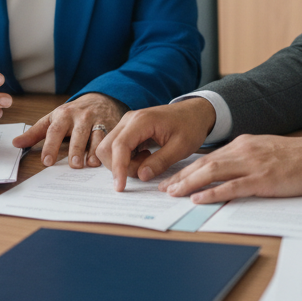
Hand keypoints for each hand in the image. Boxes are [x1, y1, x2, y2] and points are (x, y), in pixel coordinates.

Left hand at [13, 92, 125, 168]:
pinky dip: (108, 149)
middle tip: (73, 165)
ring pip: (96, 136)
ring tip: (90, 164)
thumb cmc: (73, 113)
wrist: (100, 99)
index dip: (51, 146)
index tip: (47, 161)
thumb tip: (15, 143)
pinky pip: (109, 138)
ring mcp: (97, 120)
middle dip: (75, 149)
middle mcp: (80, 117)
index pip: (55, 130)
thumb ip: (35, 132)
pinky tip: (105, 160)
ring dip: (93, 150)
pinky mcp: (111, 126)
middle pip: (77, 134)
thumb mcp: (53, 119)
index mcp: (63, 115)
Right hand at [97, 98, 215, 191]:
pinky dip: (126, 159)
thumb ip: (161, 162)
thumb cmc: (190, 126)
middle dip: (119, 166)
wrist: (195, 113)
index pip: (119, 146)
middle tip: (144, 170)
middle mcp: (129, 119)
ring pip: (109, 149)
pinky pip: (116, 148)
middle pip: (107, 148)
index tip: (120, 187)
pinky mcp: (128, 130)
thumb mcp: (181, 147)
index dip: (118, 168)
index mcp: (142, 121)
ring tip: (147, 161)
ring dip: (123, 163)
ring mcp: (127, 124)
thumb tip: (141, 175)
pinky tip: (145, 157)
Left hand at [159, 133, 301, 203]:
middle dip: (181, 176)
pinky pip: (232, 187)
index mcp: (244, 144)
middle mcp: (244, 151)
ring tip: (173, 193)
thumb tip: (230, 171)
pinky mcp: (263, 179)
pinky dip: (212, 193)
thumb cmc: (298, 157)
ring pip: (212, 172)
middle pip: (204, 163)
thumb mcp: (267, 151)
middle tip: (164, 188)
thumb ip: (248, 158)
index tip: (173, 178)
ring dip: (189, 183)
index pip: (209, 157)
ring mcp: (253, 164)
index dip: (188, 169)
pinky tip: (198, 198)